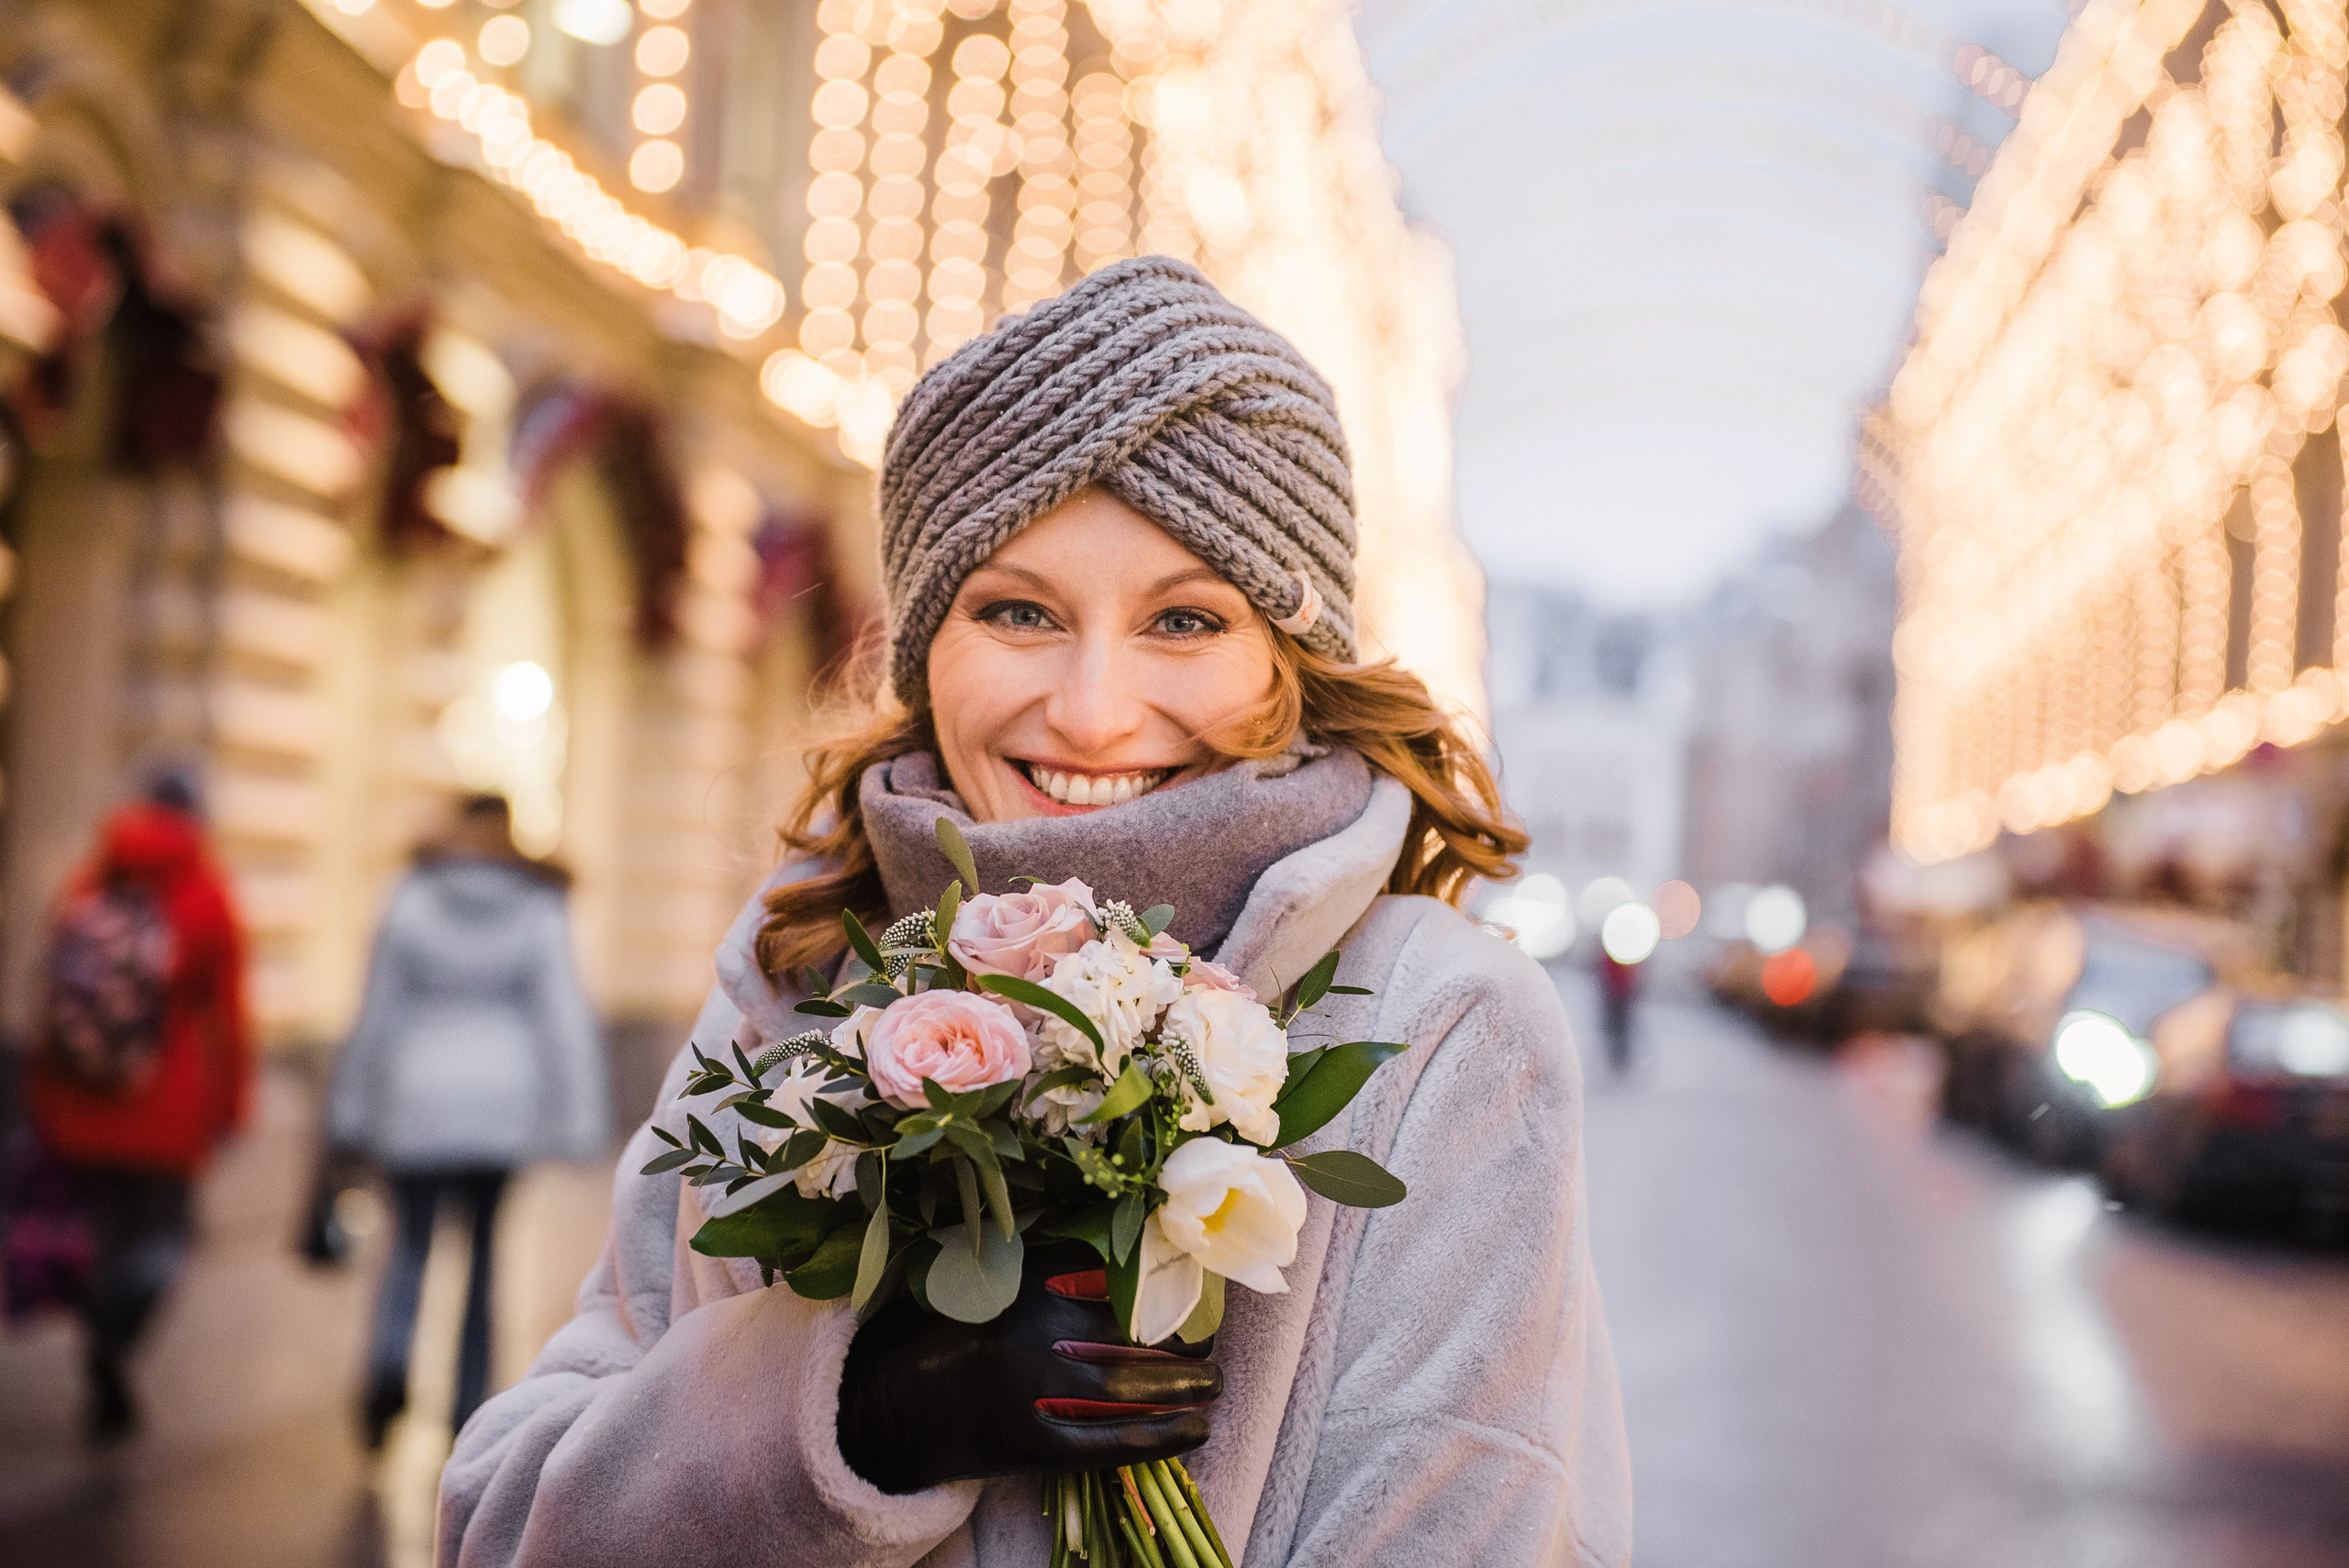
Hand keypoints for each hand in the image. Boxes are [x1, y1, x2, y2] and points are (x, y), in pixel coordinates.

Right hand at [837, 1243, 1219, 1492]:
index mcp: (1020, 1282)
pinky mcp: (1033, 1445)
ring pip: (1132, 1383)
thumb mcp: (977, 1275)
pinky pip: (1112, 1442)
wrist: (876, 1408)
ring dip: (1185, 1382)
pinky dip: (1162, 1436)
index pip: (1111, 1270)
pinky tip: (1198, 1428)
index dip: (1158, 1273)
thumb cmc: (928, 1331)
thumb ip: (1037, 1261)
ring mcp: (1034, 1391)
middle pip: (1133, 1327)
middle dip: (1182, 1332)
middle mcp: (1033, 1332)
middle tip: (1208, 1334)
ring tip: (1213, 1378)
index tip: (1187, 1275)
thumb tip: (1114, 1248)